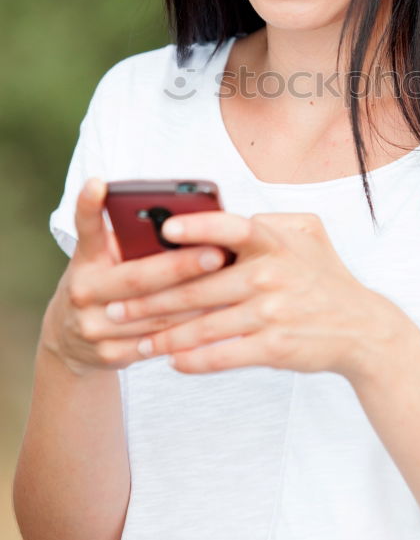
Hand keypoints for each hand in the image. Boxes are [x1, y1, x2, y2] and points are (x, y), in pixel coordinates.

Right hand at [41, 178, 229, 376]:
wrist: (70, 340)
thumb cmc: (103, 282)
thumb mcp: (103, 257)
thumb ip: (128, 238)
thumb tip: (180, 216)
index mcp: (85, 261)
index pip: (86, 229)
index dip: (89, 206)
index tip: (99, 183)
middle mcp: (83, 292)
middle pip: (137, 278)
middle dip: (180, 266)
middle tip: (217, 253)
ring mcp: (94, 328)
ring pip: (154, 315)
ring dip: (196, 301)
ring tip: (230, 284)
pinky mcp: (109, 355)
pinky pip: (157, 343)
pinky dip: (189, 330)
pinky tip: (217, 317)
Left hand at [103, 209, 402, 380]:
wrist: (362, 329)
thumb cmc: (325, 278)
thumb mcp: (309, 235)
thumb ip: (271, 221)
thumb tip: (231, 214)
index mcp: (275, 243)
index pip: (233, 228)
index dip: (199, 227)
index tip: (164, 229)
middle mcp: (271, 275)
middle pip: (200, 287)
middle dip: (151, 299)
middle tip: (116, 307)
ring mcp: (272, 314)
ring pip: (204, 326)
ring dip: (164, 336)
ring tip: (136, 341)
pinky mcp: (274, 348)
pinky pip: (223, 355)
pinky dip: (194, 361)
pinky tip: (172, 362)